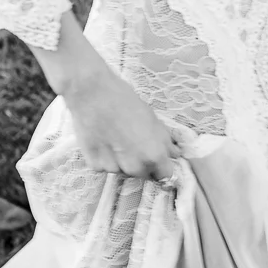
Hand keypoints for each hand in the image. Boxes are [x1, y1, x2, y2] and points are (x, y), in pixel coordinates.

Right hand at [33, 12, 179, 182]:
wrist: (92, 92)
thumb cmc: (125, 100)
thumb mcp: (152, 118)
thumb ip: (165, 140)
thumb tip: (175, 153)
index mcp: (154, 155)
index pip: (165, 175)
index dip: (162, 165)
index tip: (156, 158)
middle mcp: (135, 167)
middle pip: (143, 174)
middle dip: (141, 162)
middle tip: (133, 143)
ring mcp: (114, 168)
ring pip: (123, 171)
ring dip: (122, 161)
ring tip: (115, 138)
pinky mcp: (95, 165)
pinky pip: (105, 167)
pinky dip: (105, 158)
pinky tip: (102, 140)